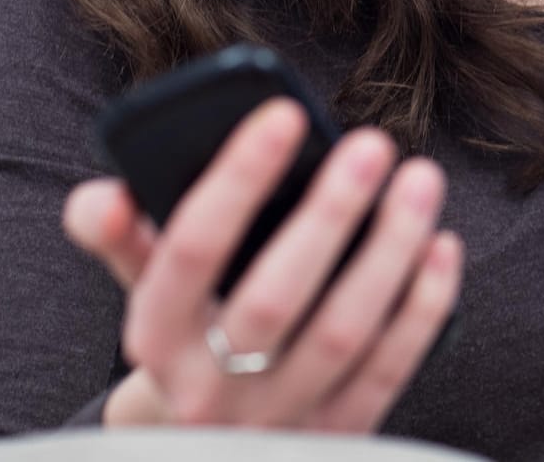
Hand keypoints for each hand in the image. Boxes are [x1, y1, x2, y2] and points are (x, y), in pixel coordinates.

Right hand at [62, 101, 461, 430]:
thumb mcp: (145, 285)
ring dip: (390, 252)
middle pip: (273, 300)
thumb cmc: (190, 333)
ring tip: (421, 180)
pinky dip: (423, 307)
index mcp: (154, 337)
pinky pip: (389, 371)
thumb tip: (101, 196)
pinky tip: (442, 246)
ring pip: (342, 335)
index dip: (236, 181)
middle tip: (374, 144)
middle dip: (327, 216)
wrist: (210, 443)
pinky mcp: (337, 438)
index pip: (189, 253)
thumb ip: (120, 233)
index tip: (284, 114)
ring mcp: (277, 423)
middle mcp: (210, 391)